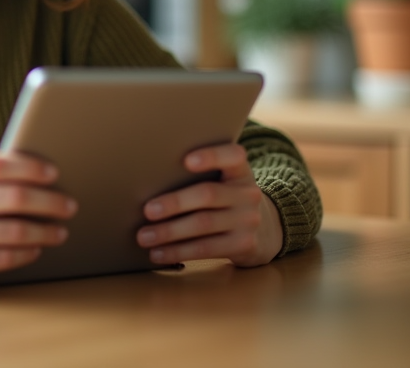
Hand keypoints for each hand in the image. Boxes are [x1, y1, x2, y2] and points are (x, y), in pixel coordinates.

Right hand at [0, 150, 76, 289]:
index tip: (53, 173)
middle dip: (49, 201)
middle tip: (67, 205)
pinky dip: (26, 253)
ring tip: (58, 230)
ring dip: (45, 231)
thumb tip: (31, 175)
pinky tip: (35, 249)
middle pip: (14, 197)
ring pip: (14, 230)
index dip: (31, 166)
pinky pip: (3, 257)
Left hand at [136, 142, 281, 267]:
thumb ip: (199, 176)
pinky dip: (178, 251)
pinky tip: (158, 253)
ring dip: (169, 232)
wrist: (264, 230)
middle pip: (208, 195)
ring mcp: (248, 220)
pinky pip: (206, 248)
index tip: (186, 160)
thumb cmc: (226, 199)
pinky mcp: (244, 244)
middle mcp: (248, 193)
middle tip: (148, 210)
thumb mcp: (225, 181)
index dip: (211, 156)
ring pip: (203, 224)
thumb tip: (148, 181)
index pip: (232, 155)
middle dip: (175, 203)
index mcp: (239, 170)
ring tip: (144, 236)